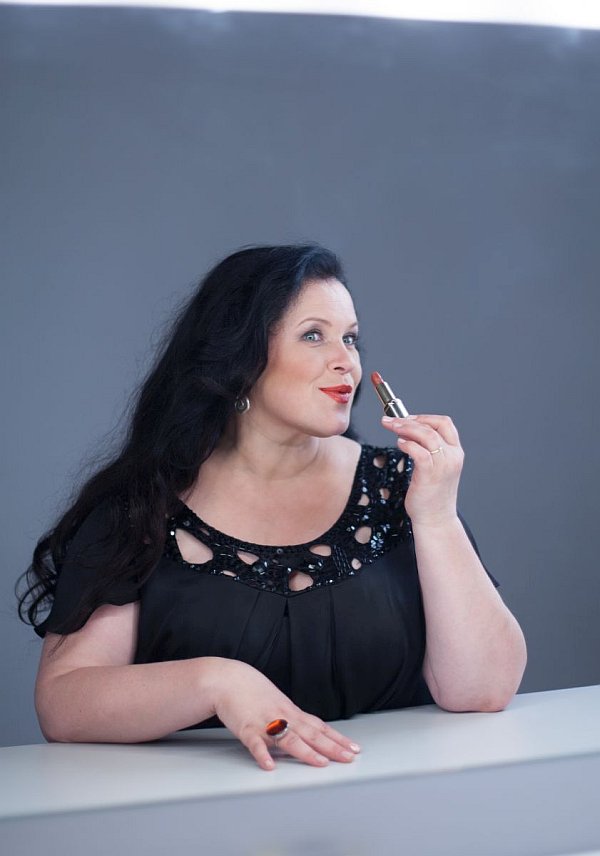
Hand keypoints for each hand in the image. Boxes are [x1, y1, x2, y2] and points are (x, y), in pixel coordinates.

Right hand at [211, 659, 360, 770]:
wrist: (228, 679)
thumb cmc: (252, 692)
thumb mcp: (277, 703)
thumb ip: (291, 719)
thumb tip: (307, 733)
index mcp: (291, 712)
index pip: (319, 727)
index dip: (337, 738)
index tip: (353, 748)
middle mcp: (282, 716)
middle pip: (311, 733)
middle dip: (332, 747)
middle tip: (349, 758)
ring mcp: (265, 722)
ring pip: (288, 738)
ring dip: (306, 752)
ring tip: (321, 763)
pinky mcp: (246, 728)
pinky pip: (255, 743)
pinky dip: (263, 754)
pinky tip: (270, 766)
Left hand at [381, 414, 463, 526]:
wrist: (435, 518)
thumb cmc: (431, 495)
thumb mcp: (435, 467)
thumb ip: (427, 450)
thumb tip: (407, 433)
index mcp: (455, 452)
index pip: (445, 424)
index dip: (425, 417)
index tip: (407, 418)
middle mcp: (452, 456)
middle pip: (433, 426)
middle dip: (409, 420)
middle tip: (391, 420)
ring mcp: (443, 465)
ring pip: (426, 435)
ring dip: (405, 427)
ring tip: (391, 427)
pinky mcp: (430, 474)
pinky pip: (418, 451)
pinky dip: (407, 444)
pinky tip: (399, 444)